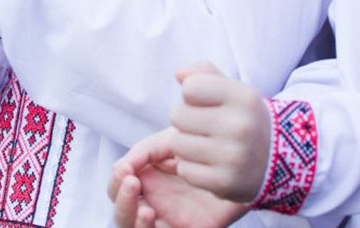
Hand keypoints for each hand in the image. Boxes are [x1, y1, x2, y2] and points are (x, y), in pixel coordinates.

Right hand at [110, 130, 248, 227]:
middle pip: (122, 213)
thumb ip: (146, 150)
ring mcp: (167, 219)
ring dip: (132, 218)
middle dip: (121, 201)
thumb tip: (121, 166)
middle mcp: (152, 202)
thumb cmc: (205, 147)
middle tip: (131, 183)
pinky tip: (151, 215)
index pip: (118, 187)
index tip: (124, 169)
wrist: (243, 159)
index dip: (116, 181)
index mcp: (146, 181)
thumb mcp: (172, 141)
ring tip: (144, 207)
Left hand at [167, 63, 268, 202]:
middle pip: (177, 115)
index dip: (193, 95)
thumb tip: (179, 74)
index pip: (190, 87)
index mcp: (243, 97)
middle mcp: (240, 126)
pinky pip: (184, 171)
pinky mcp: (225, 183)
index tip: (208, 104)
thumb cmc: (246, 119)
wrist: (279, 162)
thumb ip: (205, 74)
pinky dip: (191, 168)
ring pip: (177, 144)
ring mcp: (233, 157)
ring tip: (207, 146)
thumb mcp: (234, 90)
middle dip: (186, 121)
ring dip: (186, 146)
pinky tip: (210, 165)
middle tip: (205, 128)